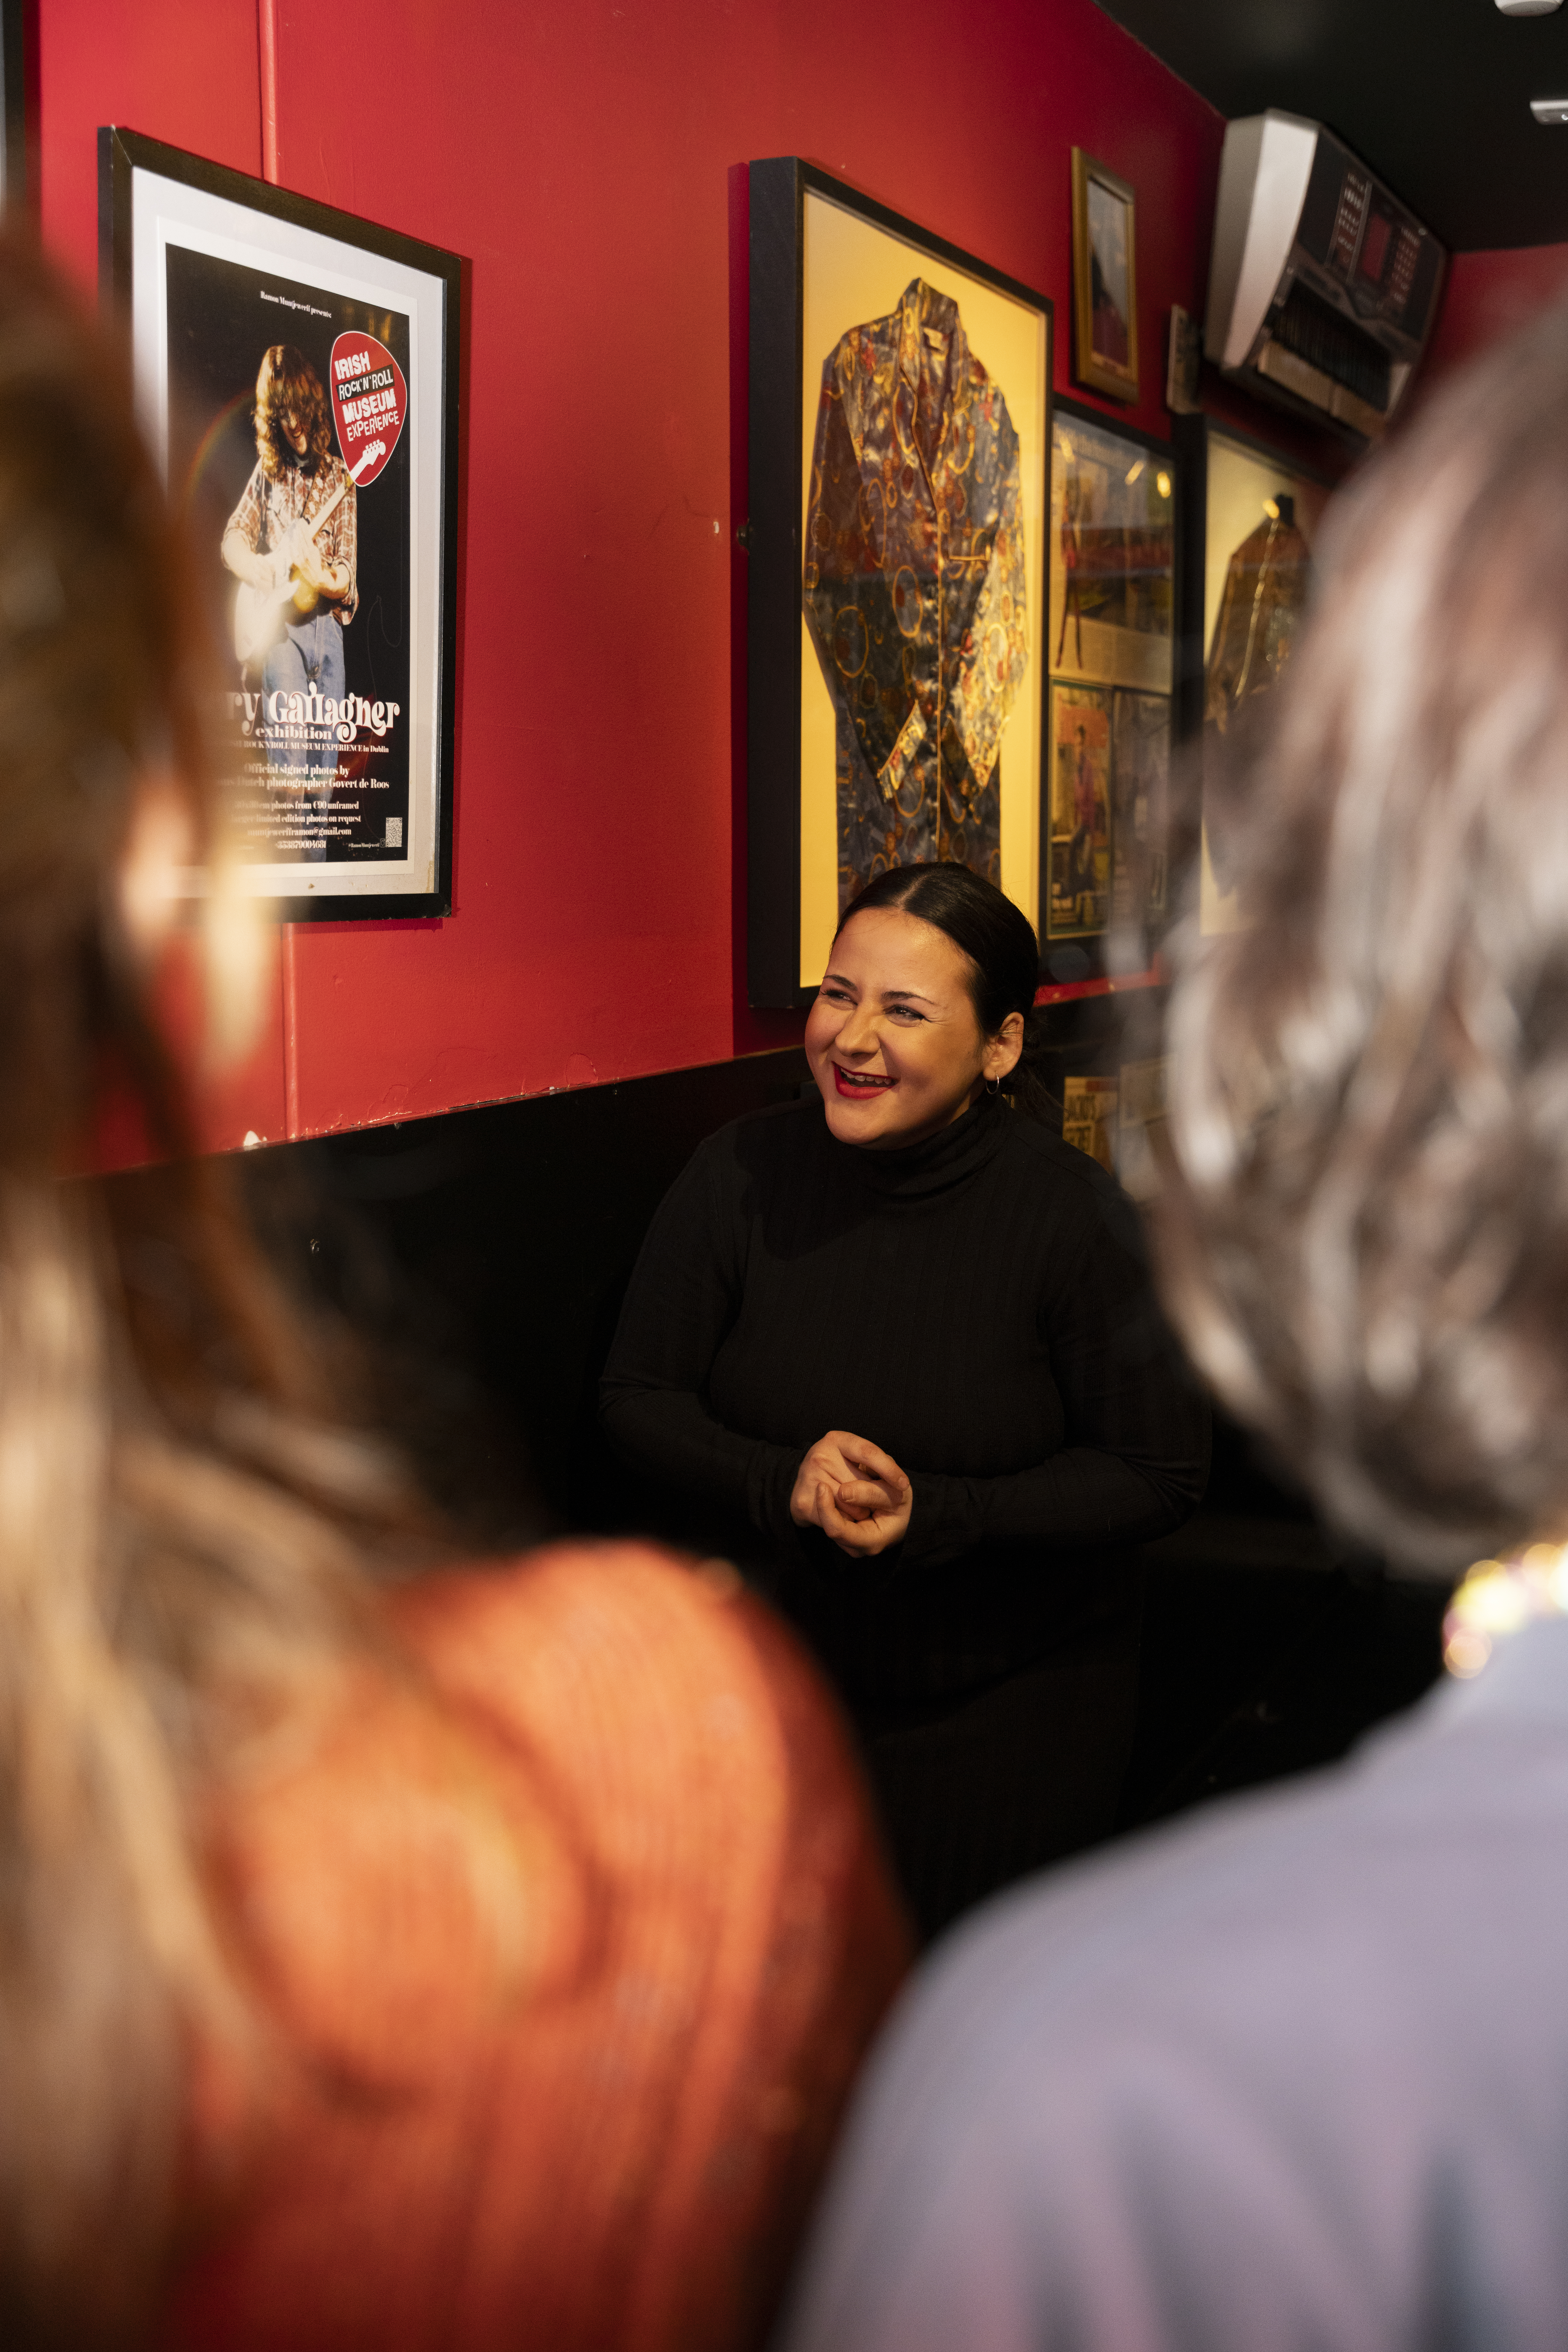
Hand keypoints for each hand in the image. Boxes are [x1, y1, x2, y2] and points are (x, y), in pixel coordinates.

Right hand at [789, 1430, 911, 1557]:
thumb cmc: (843, 1473)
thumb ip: (877, 1467)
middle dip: (872, 1498)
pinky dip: (845, 1522)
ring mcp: (808, 1478)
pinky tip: (842, 1515)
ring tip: (855, 1507)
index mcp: (837, 1439)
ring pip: (851, 1506)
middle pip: (861, 1485)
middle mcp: (819, 1455)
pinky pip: (836, 1521)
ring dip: (860, 1513)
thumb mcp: (860, 1462)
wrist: (808, 1489)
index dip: (888, 1469)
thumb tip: (882, 1489)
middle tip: (870, 1500)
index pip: (868, 1453)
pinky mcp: (802, 1503)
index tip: (904, 1485)